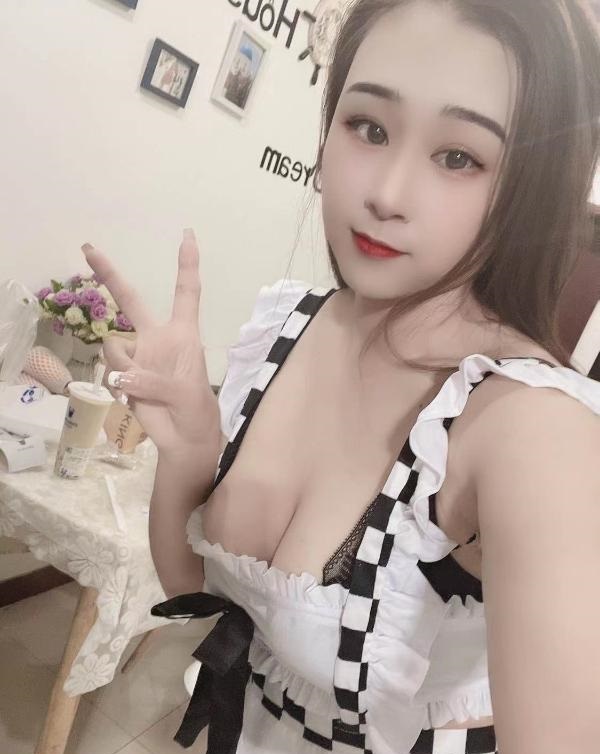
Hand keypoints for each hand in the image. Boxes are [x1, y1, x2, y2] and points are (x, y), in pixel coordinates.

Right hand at [81, 229, 219, 453]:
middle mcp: (157, 338)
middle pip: (131, 300)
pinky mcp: (122, 376)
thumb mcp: (185, 394)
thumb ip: (155, 381)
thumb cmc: (196, 412)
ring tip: (144, 391)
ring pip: (114, 347)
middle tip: (88, 247)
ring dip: (125, 368)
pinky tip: (134, 400)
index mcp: (183, 334)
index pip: (186, 292)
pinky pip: (110, 372)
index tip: (187, 235)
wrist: (183, 441)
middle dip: (109, 274)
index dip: (187, 264)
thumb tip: (123, 376)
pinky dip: (119, 387)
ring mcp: (137, 356)